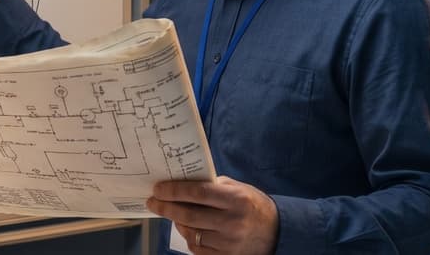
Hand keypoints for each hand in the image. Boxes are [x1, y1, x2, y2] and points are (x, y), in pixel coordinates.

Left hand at [147, 176, 277, 254]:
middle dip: (166, 207)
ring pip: (191, 233)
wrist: (276, 232)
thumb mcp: (238, 188)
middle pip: (189, 215)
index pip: (197, 193)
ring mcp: (229, 242)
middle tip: (153, 202)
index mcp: (235, 199)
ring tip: (172, 214)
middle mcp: (232, 222)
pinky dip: (188, 238)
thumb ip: (213, 185)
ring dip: (177, 222)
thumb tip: (183, 181)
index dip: (174, 191)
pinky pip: (197, 249)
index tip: (158, 189)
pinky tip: (187, 229)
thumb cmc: (252, 205)